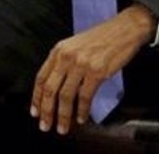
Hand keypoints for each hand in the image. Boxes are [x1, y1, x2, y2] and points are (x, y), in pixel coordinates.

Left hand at [31, 4, 156, 133]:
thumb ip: (63, 63)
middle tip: (45, 125)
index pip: (41, 77)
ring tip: (62, 127)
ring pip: (66, 96)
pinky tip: (81, 118)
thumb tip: (54, 87)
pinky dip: (82, 111)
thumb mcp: (74, 45)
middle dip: (46, 111)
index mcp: (58, 50)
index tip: (35, 111)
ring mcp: (81, 64)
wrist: (123, 29)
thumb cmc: (101, 38)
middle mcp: (66, 57)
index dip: (36, 98)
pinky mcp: (96, 72)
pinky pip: (85, 97)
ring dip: (63, 116)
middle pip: (50, 89)